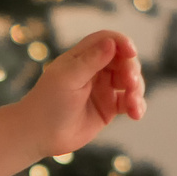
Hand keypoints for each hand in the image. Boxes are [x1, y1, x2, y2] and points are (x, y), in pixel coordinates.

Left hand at [19, 30, 145, 155]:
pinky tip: (136, 114)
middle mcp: (95, 70)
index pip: (107, 40)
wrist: (39, 135)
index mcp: (82, 57)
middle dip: (131, 70)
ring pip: (130, 82)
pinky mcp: (109, 108)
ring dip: (137, 90)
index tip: (131, 52)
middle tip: (129, 84)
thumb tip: (112, 42)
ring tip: (132, 104)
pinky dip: (136, 105)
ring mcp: (103, 89)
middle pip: (124, 61)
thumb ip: (91, 61)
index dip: (122, 43)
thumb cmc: (48, 103)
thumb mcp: (68, 78)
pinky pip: (129, 102)